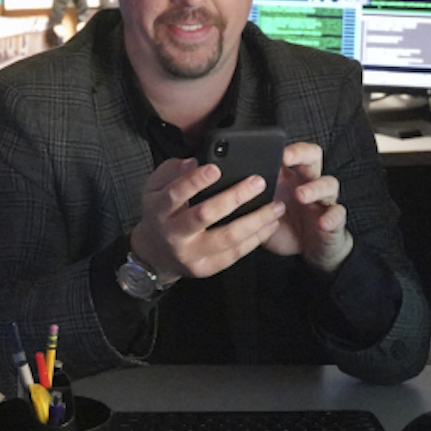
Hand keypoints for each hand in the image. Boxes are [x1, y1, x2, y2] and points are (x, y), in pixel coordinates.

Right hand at [128, 156, 284, 282]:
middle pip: (205, 215)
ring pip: (226, 238)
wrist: (154, 252)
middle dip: (234, 197)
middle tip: (258, 182)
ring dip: (255, 221)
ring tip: (275, 206)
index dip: (195, 181)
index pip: (176, 194)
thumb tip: (194, 162)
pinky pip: (233, 254)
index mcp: (158, 210)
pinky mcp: (204, 268)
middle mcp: (173, 234)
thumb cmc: (160, 212)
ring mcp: (189, 254)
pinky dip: (254, 240)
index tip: (215, 168)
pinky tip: (269, 225)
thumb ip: (173, 171)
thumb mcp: (155, 187)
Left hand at [260, 141, 352, 271]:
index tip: (264, 148)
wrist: (309, 249)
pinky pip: (337, 214)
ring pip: (328, 183)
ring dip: (314, 188)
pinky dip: (332, 217)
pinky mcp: (333, 220)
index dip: (280, 147)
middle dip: (300, 153)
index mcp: (289, 177)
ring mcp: (323, 200)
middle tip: (286, 158)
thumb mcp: (261, 213)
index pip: (290, 152)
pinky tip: (323, 222)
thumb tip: (221, 193)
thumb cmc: (284, 226)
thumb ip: (248, 201)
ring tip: (300, 195)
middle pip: (313, 156)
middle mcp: (308, 183)